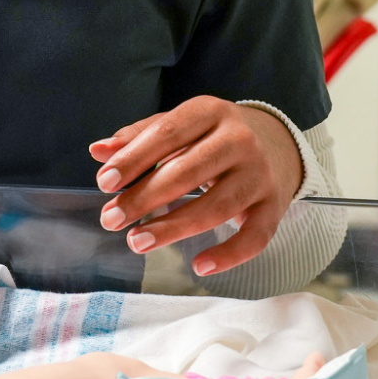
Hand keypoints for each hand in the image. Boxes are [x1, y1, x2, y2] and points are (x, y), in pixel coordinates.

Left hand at [89, 96, 305, 277]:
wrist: (278, 143)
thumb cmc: (213, 137)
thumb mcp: (180, 125)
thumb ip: (139, 137)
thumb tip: (98, 152)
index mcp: (211, 112)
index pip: (167, 133)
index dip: (134, 159)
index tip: (104, 183)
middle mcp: (240, 140)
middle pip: (187, 172)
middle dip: (144, 198)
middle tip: (111, 219)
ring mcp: (259, 174)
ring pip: (216, 206)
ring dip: (173, 228)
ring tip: (136, 241)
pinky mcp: (273, 206)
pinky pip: (254, 236)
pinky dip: (229, 255)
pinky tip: (199, 267)